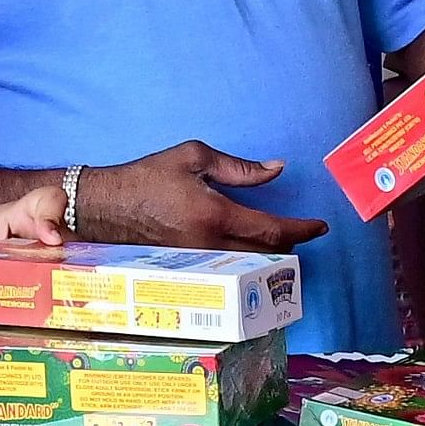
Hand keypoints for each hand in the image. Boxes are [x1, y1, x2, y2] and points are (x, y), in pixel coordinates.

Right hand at [79, 140, 329, 250]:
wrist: (103, 206)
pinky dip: (247, 262)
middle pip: (265, 254)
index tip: (320, 226)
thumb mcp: (194, 157)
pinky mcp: (187, 268)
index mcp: (215, 215)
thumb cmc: (147, 177)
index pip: (271, 229)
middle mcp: (209, 245)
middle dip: (291, 245)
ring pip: (247, 265)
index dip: (301, 230)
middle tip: (304, 232)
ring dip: (270, 255)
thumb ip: (239, 167)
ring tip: (284, 242)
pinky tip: (253, 253)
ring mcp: (197, 261)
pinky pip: (227, 268)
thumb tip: (276, 169)